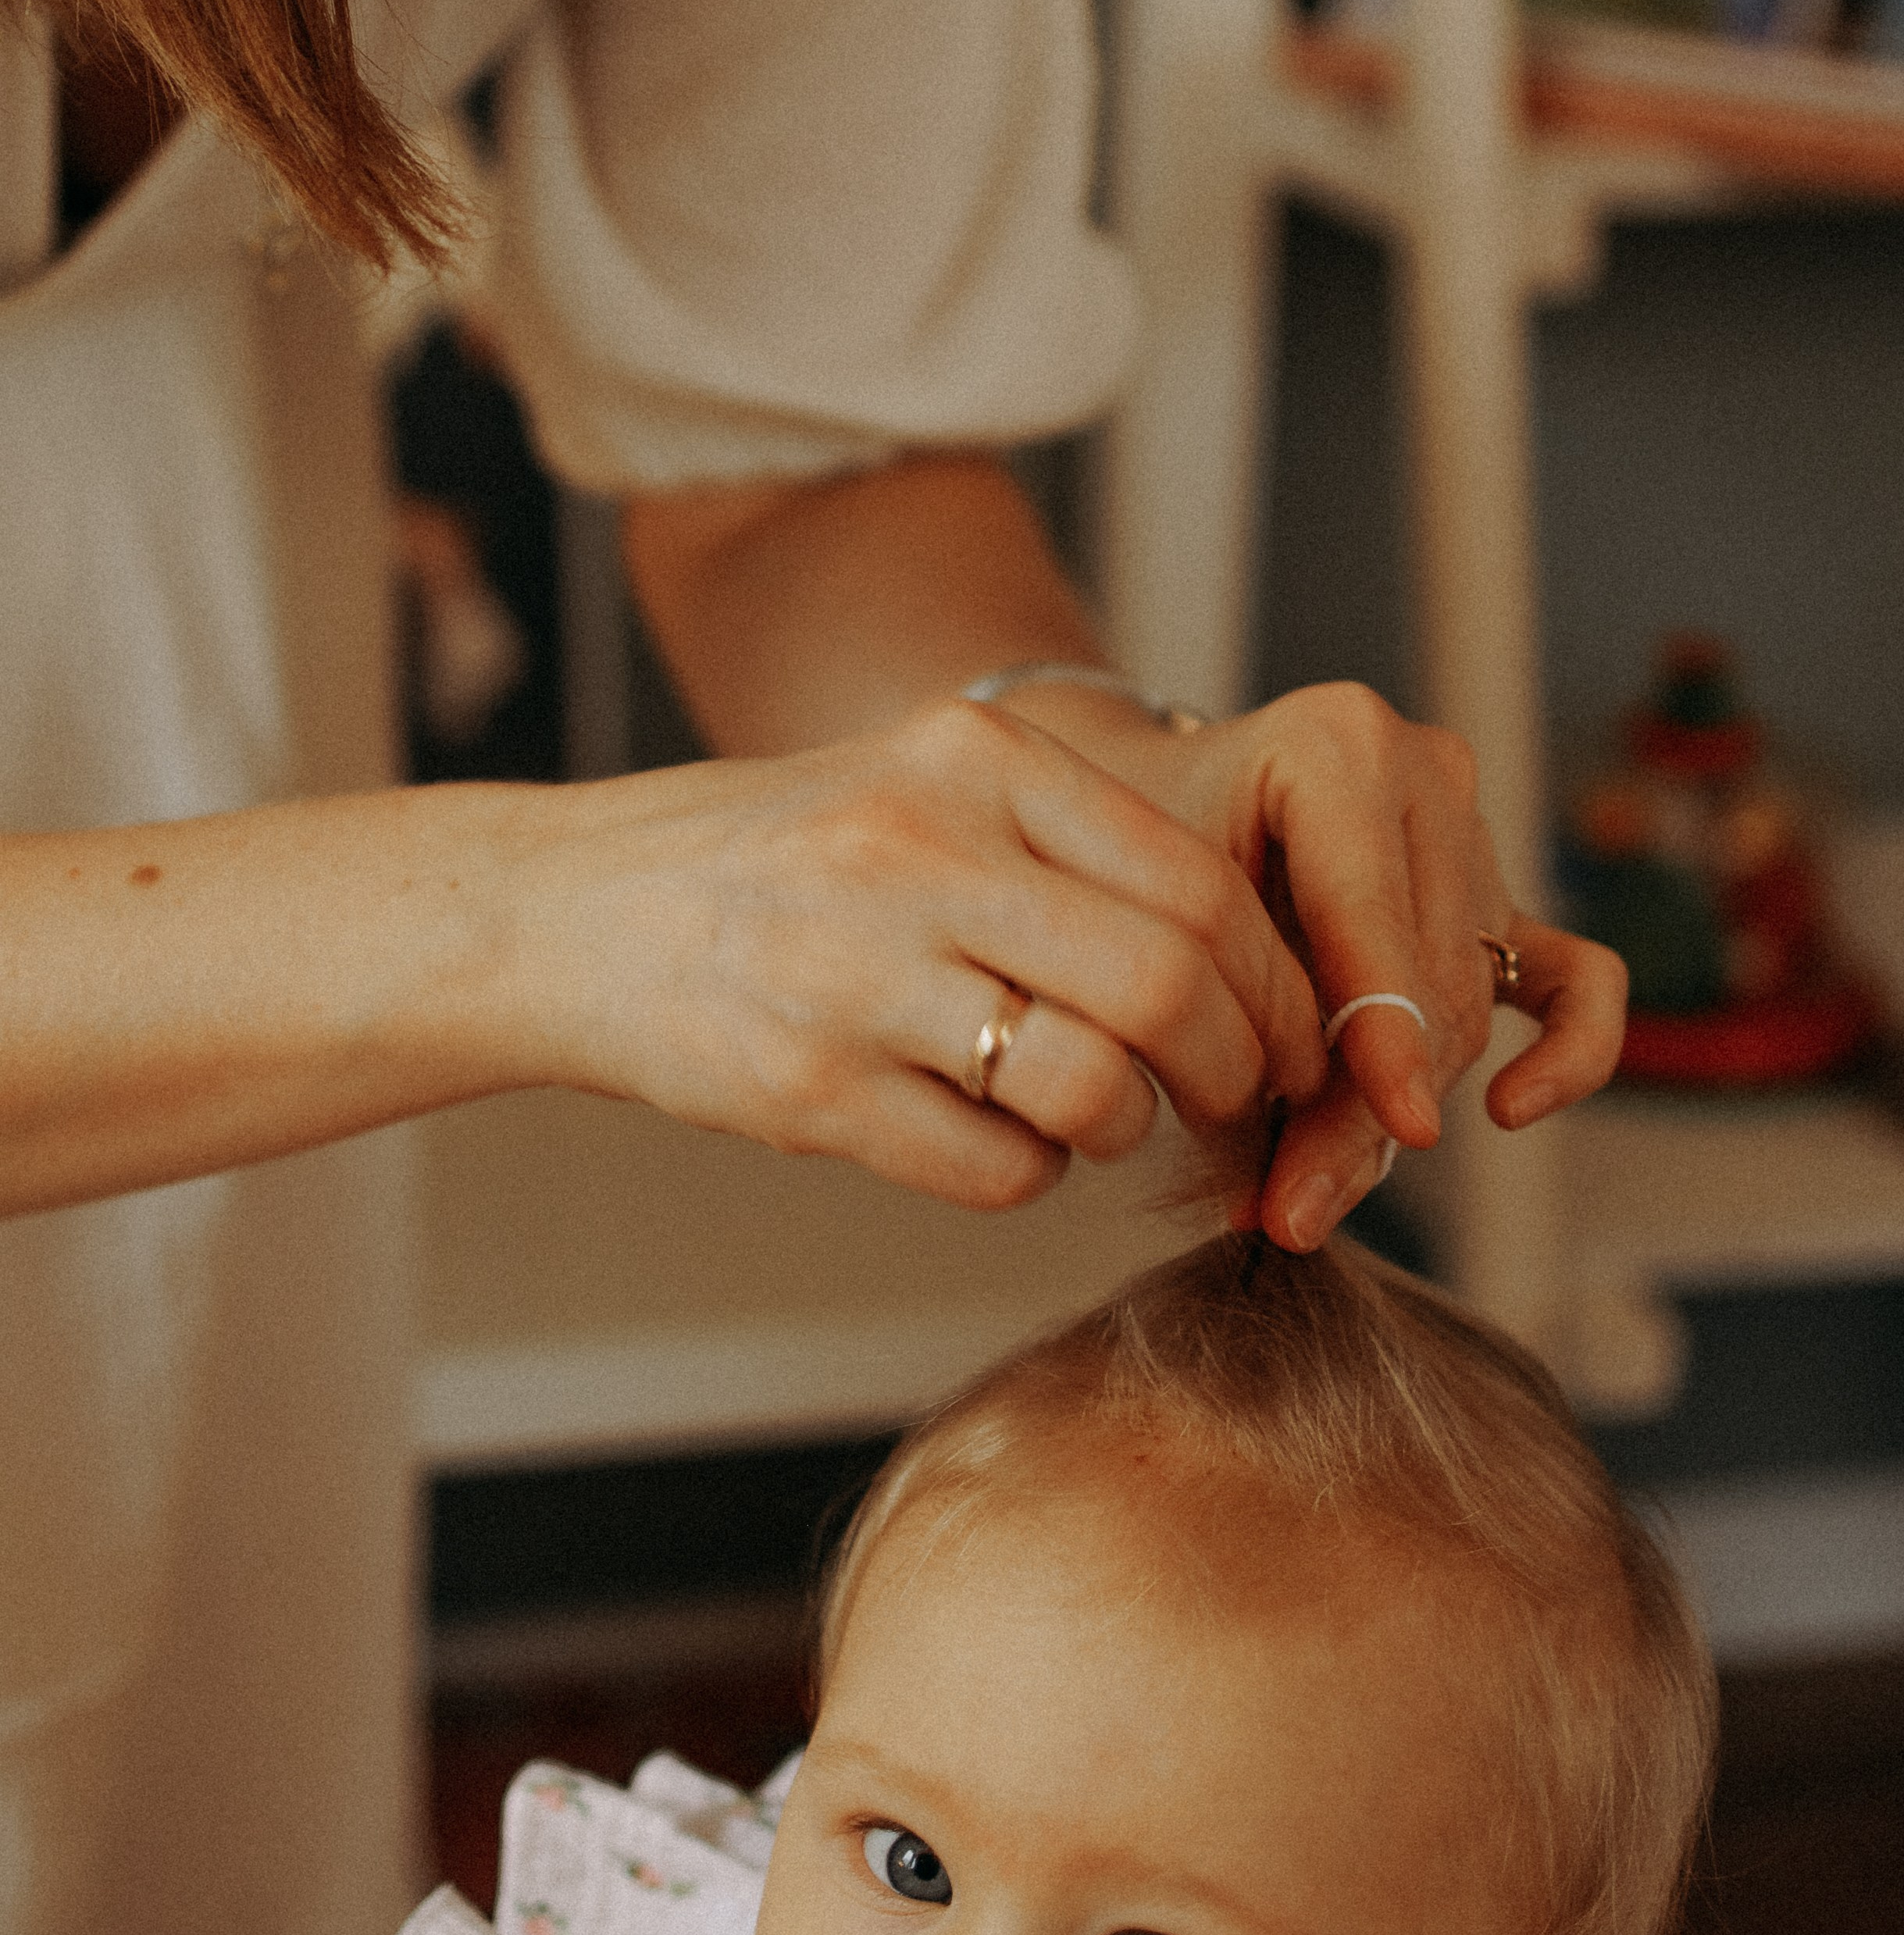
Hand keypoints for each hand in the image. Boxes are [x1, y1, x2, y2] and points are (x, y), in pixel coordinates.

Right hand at [517, 700, 1329, 1212]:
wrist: (580, 912)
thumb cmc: (787, 861)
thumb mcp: (926, 787)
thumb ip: (1074, 846)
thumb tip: (1252, 955)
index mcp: (974, 762)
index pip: (1198, 885)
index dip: (1277, 984)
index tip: (1292, 1034)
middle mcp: (919, 853)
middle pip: (1170, 988)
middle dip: (1237, 1068)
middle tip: (1236, 1097)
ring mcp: (857, 975)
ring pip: (1095, 1090)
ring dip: (1128, 1127)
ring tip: (1098, 1114)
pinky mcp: (809, 1090)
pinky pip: (999, 1170)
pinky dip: (1031, 1172)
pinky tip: (994, 1135)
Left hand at [1026, 681, 1628, 1249]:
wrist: (1154, 811)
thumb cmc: (1138, 862)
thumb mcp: (1160, 932)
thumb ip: (1234, 1049)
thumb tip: (1291, 1214)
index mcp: (1336, 743)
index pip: (1372, 916)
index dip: (1382, 1036)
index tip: (1401, 1129)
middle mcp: (1425, 774)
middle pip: (1425, 980)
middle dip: (1363, 1109)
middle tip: (1289, 1207)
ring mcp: (1474, 836)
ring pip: (1468, 1009)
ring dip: (1396, 1107)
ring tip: (1305, 1188)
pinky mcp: (1501, 901)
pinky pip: (1577, 980)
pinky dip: (1567, 1051)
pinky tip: (1514, 1107)